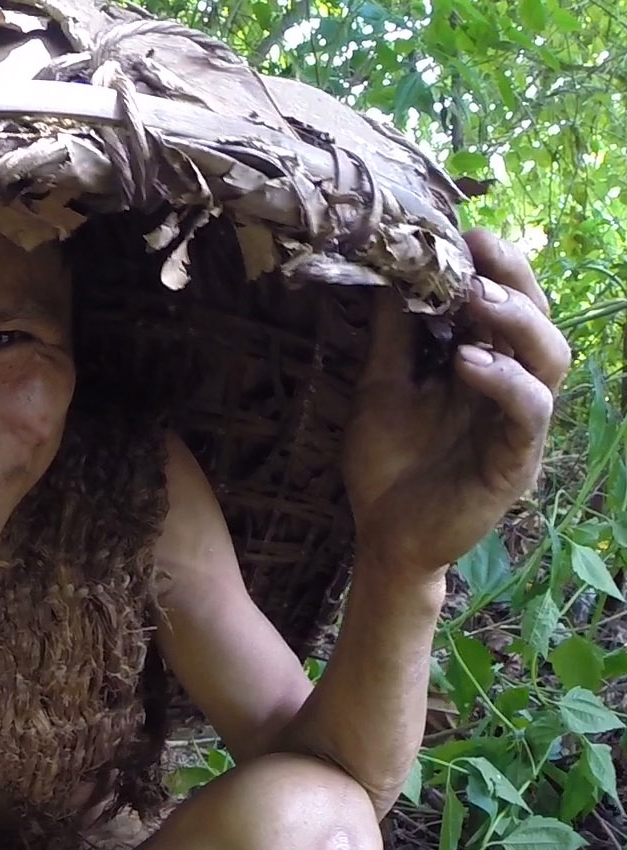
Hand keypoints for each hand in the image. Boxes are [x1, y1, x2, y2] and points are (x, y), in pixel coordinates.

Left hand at [342, 228, 570, 579]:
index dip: (493, 266)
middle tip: (479, 249)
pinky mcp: (516, 460)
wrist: (383, 537)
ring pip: (549, 358)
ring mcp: (518, 424)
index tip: (463, 231)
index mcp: (483, 366)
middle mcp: (510, 389)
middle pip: (538, 320)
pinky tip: (468, 363)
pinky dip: (504, 381)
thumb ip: (392, 336)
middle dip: (514, 278)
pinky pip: (528, 412)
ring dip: (516, 321)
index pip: (505, 304)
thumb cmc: (387, 464)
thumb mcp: (381, 386)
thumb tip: (390, 271)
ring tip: (476, 297)